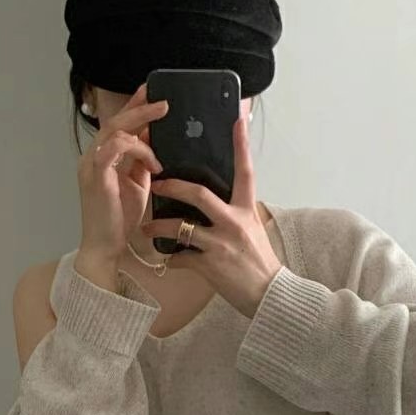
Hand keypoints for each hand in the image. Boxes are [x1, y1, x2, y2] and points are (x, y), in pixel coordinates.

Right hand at [76, 83, 166, 263]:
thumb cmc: (120, 220)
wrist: (105, 247)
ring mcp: (91, 165)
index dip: (134, 107)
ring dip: (143, 131)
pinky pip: (116, 148)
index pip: (118, 125)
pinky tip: (154, 163)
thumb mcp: (137, 185)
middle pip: (115, 121)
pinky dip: (138, 150)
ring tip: (162, 136)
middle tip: (164, 102)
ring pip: (115, 130)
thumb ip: (143, 162)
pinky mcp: (96, 175)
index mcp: (102, 157)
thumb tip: (155, 141)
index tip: (153, 94)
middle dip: (140, 108)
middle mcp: (93, 156)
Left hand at [140, 109, 283, 316]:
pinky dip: (173, 259)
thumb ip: (236, 213)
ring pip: (181, 228)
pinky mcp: (210, 266)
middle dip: (174, 186)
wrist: (268, 296)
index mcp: (247, 210)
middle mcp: (234, 222)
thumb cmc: (259, 263)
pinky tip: (169, 261)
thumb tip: (217, 201)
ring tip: (147, 229)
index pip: (245, 171)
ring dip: (160, 227)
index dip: (241, 144)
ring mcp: (221, 244)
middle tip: (157, 181)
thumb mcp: (253, 231)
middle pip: (199, 194)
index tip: (237, 118)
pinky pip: (182, 258)